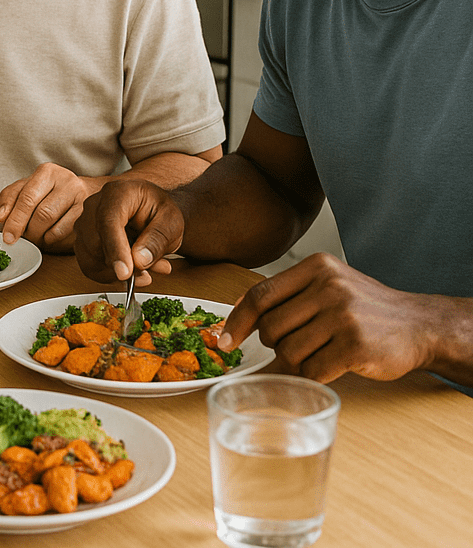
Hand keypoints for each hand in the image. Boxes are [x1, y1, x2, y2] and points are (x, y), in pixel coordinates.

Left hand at [0, 164, 91, 249]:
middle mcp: (65, 180)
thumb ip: (11, 198)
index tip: (6, 235)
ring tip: (33, 236)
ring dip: (37, 235)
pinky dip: (51, 238)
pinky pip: (64, 231)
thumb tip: (2, 217)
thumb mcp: (28, 188)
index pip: (25, 196)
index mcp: (46, 172)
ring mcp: (79, 196)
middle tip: (15, 240)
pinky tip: (48, 236)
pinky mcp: (87, 212)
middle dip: (24, 228)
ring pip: (50, 221)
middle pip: (39, 211)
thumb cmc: (52, 192)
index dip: (13, 218)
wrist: (87, 192)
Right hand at [73, 177, 183, 284]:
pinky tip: (129, 270)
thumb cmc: (158, 211)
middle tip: (151, 270)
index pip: (108, 221)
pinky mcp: (82, 241)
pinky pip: (89, 267)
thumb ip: (157, 239)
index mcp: (118, 193)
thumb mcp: (171, 221)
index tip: (125, 273)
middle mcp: (94, 205)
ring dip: (118, 272)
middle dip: (123, 265)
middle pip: (96, 243)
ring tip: (145, 269)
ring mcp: (84, 223)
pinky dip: (110, 275)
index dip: (115, 248)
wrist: (149, 210)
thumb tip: (138, 261)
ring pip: (90, 258)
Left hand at [219, 253, 435, 382]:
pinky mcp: (356, 346)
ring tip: (319, 353)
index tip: (224, 339)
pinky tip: (328, 367)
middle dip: (275, 345)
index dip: (237, 321)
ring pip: (289, 352)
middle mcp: (328, 286)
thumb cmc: (364, 308)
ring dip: (297, 362)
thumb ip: (287, 295)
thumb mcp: (327, 285)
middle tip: (297, 344)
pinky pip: (312, 370)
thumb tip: (238, 318)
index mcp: (316, 267)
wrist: (419, 325)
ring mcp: (343, 315)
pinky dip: (313, 376)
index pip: (260, 294)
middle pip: (271, 327)